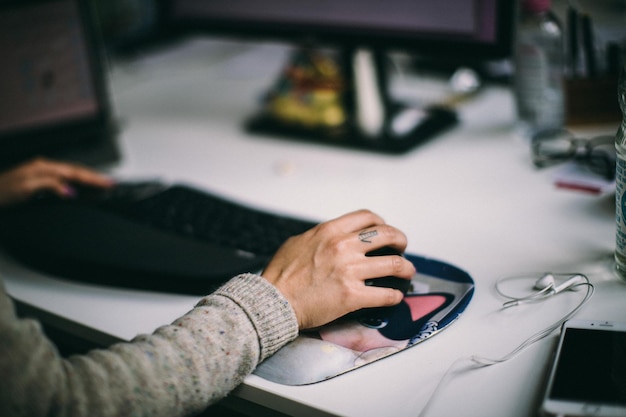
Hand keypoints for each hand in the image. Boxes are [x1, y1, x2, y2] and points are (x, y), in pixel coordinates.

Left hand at [0, 157, 112, 206]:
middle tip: (111, 183)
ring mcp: (41, 172)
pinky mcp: (38, 179)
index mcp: (44, 167)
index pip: (75, 173)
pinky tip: (79, 185)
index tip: (108, 183)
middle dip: (95, 176)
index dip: (94, 179)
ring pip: (70, 173)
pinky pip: (63, 177)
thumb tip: (70, 190)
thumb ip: (51, 186)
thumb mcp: (27, 188)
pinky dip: (76, 181)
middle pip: (76, 171)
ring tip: (100, 183)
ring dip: (87, 178)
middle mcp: (44, 167)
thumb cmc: (2, 193)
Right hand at [262, 209, 415, 328]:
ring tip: (407, 273)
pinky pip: (386, 294)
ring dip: (406, 269)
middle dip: (400, 241)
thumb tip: (332, 238)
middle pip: (388, 235)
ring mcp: (351, 271)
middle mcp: (344, 247)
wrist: (274, 301)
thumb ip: (320, 237)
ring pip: (394, 265)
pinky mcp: (353, 296)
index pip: (368, 218)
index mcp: (331, 231)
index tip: (384, 232)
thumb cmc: (281, 275)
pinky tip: (395, 296)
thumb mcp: (298, 242)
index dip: (382, 223)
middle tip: (402, 249)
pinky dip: (394, 296)